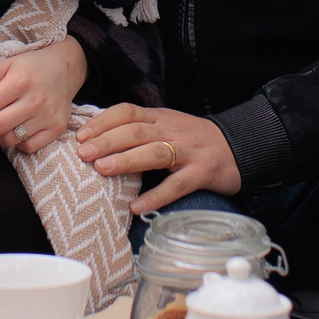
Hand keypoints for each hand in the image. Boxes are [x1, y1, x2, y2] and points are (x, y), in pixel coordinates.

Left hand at [0, 38, 86, 153]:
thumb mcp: (3, 66)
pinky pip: (27, 147)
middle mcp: (36, 100)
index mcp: (20, 80)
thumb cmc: (29, 66)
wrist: (66, 67)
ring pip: (9, 139)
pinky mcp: (57, 129)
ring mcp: (48, 116)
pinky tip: (10, 130)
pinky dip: (13, 143)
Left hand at [76, 103, 241, 212]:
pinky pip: (177, 184)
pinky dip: (157, 195)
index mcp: (159, 118)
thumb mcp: (166, 126)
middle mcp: (172, 130)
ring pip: (154, 152)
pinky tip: (137, 206)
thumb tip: (97, 141)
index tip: (81, 136)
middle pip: (136, 131)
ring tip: (102, 170)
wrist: (237, 147)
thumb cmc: (192, 141)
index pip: (127, 112)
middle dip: (107, 141)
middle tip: (83, 154)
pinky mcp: (201, 172)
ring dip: (126, 160)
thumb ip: (138, 130)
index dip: (103, 122)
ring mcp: (188, 151)